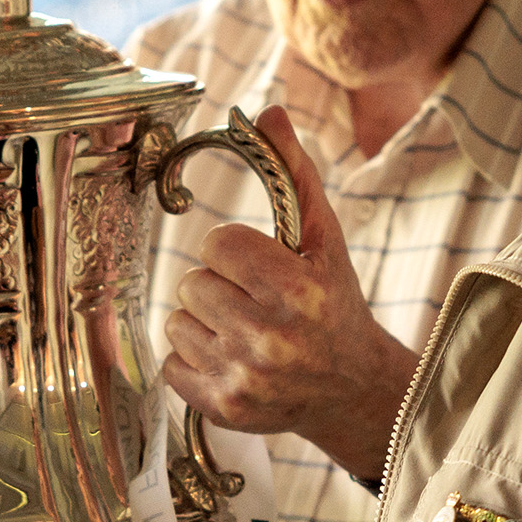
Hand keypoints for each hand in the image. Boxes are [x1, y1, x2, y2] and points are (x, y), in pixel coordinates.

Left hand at [163, 107, 412, 480]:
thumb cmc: (334, 305)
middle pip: (193, 282)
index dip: (233, 250)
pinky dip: (195, 359)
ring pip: (178, 321)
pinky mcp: (222, 407)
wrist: (350, 389)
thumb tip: (266, 113)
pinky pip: (171, 363)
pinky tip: (234, 359)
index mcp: (295, 290)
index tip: (258, 265)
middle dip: (219, 285)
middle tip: (254, 301)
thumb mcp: (324, 239)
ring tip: (246, 331)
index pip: (216, 244)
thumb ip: (294, 173)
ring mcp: (243, 377)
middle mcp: (268, 338)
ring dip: (205, 322)